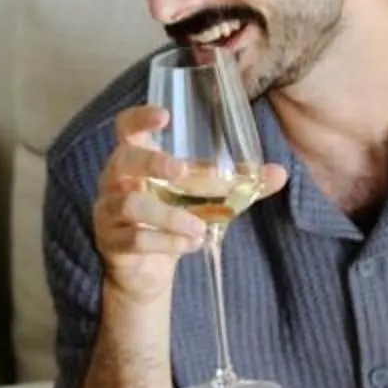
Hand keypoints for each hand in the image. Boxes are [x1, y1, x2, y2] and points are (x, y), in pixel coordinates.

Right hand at [93, 106, 288, 296]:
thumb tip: (279, 172)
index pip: (126, 128)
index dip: (140, 117)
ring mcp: (108, 212)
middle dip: (153, 162)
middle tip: (182, 170)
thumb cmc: (172, 220)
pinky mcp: (111, 242)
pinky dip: (166, 241)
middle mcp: (116, 181)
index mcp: (136, 159)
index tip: (166, 115)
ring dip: (169, 215)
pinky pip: (134, 239)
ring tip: (199, 227)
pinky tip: (190, 244)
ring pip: (130, 203)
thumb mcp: (205, 198)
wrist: (148, 271)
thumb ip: (238, 184)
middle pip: (123, 159)